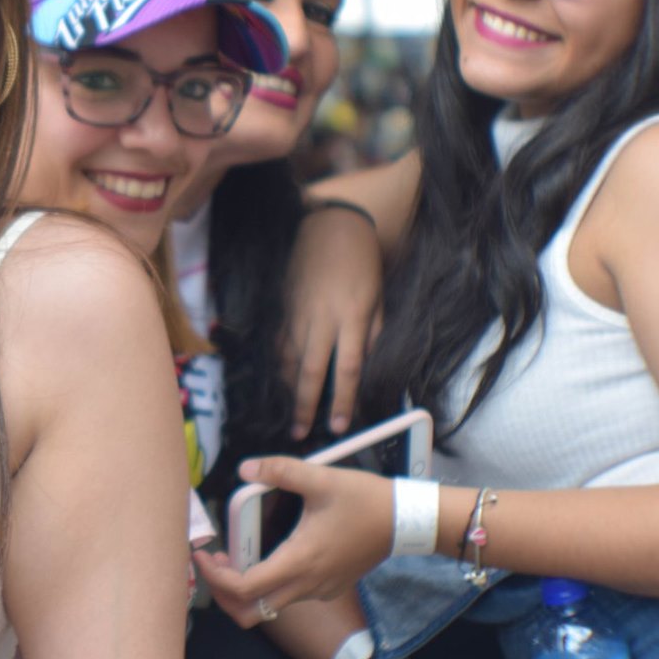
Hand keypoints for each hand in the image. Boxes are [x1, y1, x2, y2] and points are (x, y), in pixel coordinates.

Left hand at [193, 457, 394, 616]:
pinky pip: (288, 598)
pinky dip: (267, 586)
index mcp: (300, 561)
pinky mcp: (328, 588)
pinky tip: (264, 557)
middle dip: (223, 594)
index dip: (216, 577)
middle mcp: (307, 585)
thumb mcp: (321, 478)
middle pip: (251, 611)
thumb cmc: (365, 500)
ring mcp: (319, 591)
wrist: (405, 521)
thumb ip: (280, 470)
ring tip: (232, 558)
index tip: (203, 555)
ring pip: (269, 607)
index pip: (245, 588)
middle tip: (213, 564)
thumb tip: (246, 468)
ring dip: (244, 590)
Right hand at [283, 206, 385, 437]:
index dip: (342, 399)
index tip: (338, 424)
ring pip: (291, 359)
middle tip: (302, 432)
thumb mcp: (378, 297)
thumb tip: (367, 366)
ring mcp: (299, 313)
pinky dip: (280, 365)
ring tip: (291, 416)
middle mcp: (322, 318)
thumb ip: (373, 333)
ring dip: (290, 390)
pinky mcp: (286, 307)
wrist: (331, 226)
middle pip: (312, 370)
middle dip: (306, 404)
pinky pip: (280, 342)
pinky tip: (282, 382)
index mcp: (352, 316)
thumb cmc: (362, 262)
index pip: (347, 367)